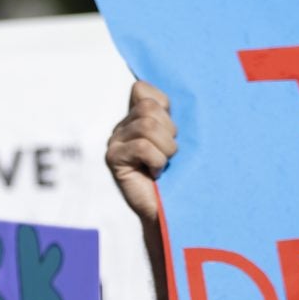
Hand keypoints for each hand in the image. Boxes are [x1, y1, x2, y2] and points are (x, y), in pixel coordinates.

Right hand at [105, 81, 176, 226]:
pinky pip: (141, 147)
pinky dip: (157, 160)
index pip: (142, 89)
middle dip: (169, 132)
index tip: (171, 131)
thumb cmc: (178, 175)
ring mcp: (115, 141)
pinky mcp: (113, 158)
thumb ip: (172, 118)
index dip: (164, 107)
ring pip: (146, 126)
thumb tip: (184, 97)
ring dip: (165, 148)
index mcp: (137, 117)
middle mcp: (122, 126)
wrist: (169, 210)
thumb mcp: (178, 140)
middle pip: (148, 107)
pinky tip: (155, 173)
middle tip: (169, 153)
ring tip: (164, 164)